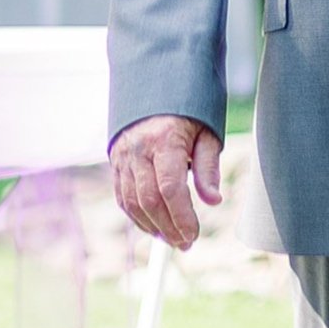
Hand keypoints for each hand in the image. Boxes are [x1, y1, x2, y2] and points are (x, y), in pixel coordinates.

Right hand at [111, 115, 222, 250]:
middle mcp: (138, 148)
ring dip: (151, 226)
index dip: (182, 217)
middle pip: (149, 200)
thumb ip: (208, 168)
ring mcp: (122, 155)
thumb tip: (213, 201)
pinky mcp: (115, 160)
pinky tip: (153, 226)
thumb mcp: (207, 133)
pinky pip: (122, 195)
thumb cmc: (189, 110)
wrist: (156, 84)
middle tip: (185, 244)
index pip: (170, 188)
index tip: (194, 235)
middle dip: (168, 228)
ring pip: (132, 201)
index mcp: (164, 139)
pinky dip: (136, 216)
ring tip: (171, 239)